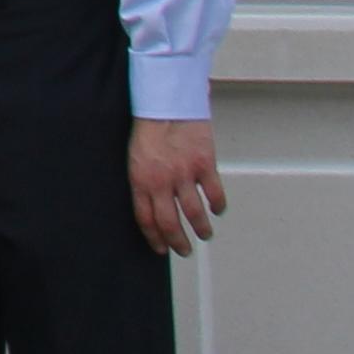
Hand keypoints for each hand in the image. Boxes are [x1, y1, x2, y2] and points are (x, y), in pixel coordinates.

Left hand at [129, 117, 226, 254]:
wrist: (166, 103)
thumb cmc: (149, 126)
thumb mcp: (135, 158)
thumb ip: (144, 182)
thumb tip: (152, 204)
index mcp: (140, 180)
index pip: (146, 219)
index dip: (154, 238)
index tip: (160, 248)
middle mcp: (161, 182)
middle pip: (170, 223)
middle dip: (178, 242)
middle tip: (184, 250)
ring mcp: (184, 175)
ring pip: (194, 214)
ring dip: (201, 229)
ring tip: (204, 234)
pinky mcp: (204, 165)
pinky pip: (214, 194)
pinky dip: (218, 206)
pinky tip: (218, 209)